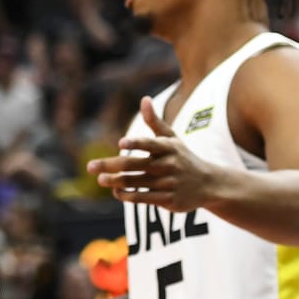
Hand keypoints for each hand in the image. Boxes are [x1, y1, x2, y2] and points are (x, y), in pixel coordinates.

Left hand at [88, 97, 222, 211]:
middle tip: (90, 166)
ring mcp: (168, 183)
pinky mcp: (168, 199)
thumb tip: (144, 98)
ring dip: (115, 181)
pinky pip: (142, 198)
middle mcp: (168, 165)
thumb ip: (154, 121)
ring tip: (100, 179)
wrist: (208, 184)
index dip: (136, 143)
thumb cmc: (183, 157)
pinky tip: (115, 191)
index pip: (150, 144)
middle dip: (110, 165)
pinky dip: (126, 195)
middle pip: (134, 165)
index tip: (121, 143)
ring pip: (136, 182)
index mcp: (168, 148)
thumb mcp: (172, 138)